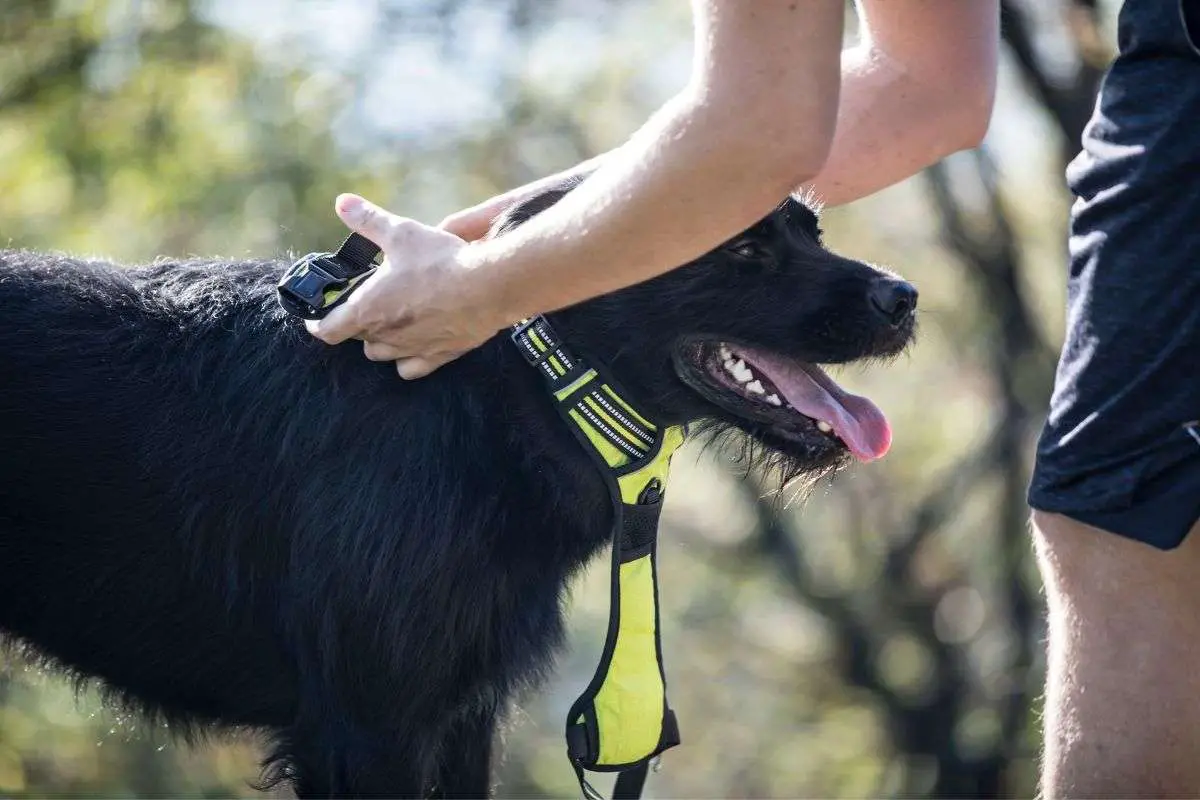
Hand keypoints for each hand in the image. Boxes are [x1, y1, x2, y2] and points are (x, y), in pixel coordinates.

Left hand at [305, 194, 505, 378]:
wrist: (487, 288)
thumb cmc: (439, 262)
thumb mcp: (401, 233)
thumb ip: (368, 220)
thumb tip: (342, 202)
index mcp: (367, 309)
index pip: (328, 330)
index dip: (317, 324)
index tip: (316, 318)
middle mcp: (385, 337)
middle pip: (356, 340)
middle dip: (355, 324)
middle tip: (364, 304)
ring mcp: (411, 350)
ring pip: (382, 355)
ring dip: (379, 342)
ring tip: (388, 323)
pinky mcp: (437, 356)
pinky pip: (410, 369)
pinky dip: (406, 360)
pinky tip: (412, 345)